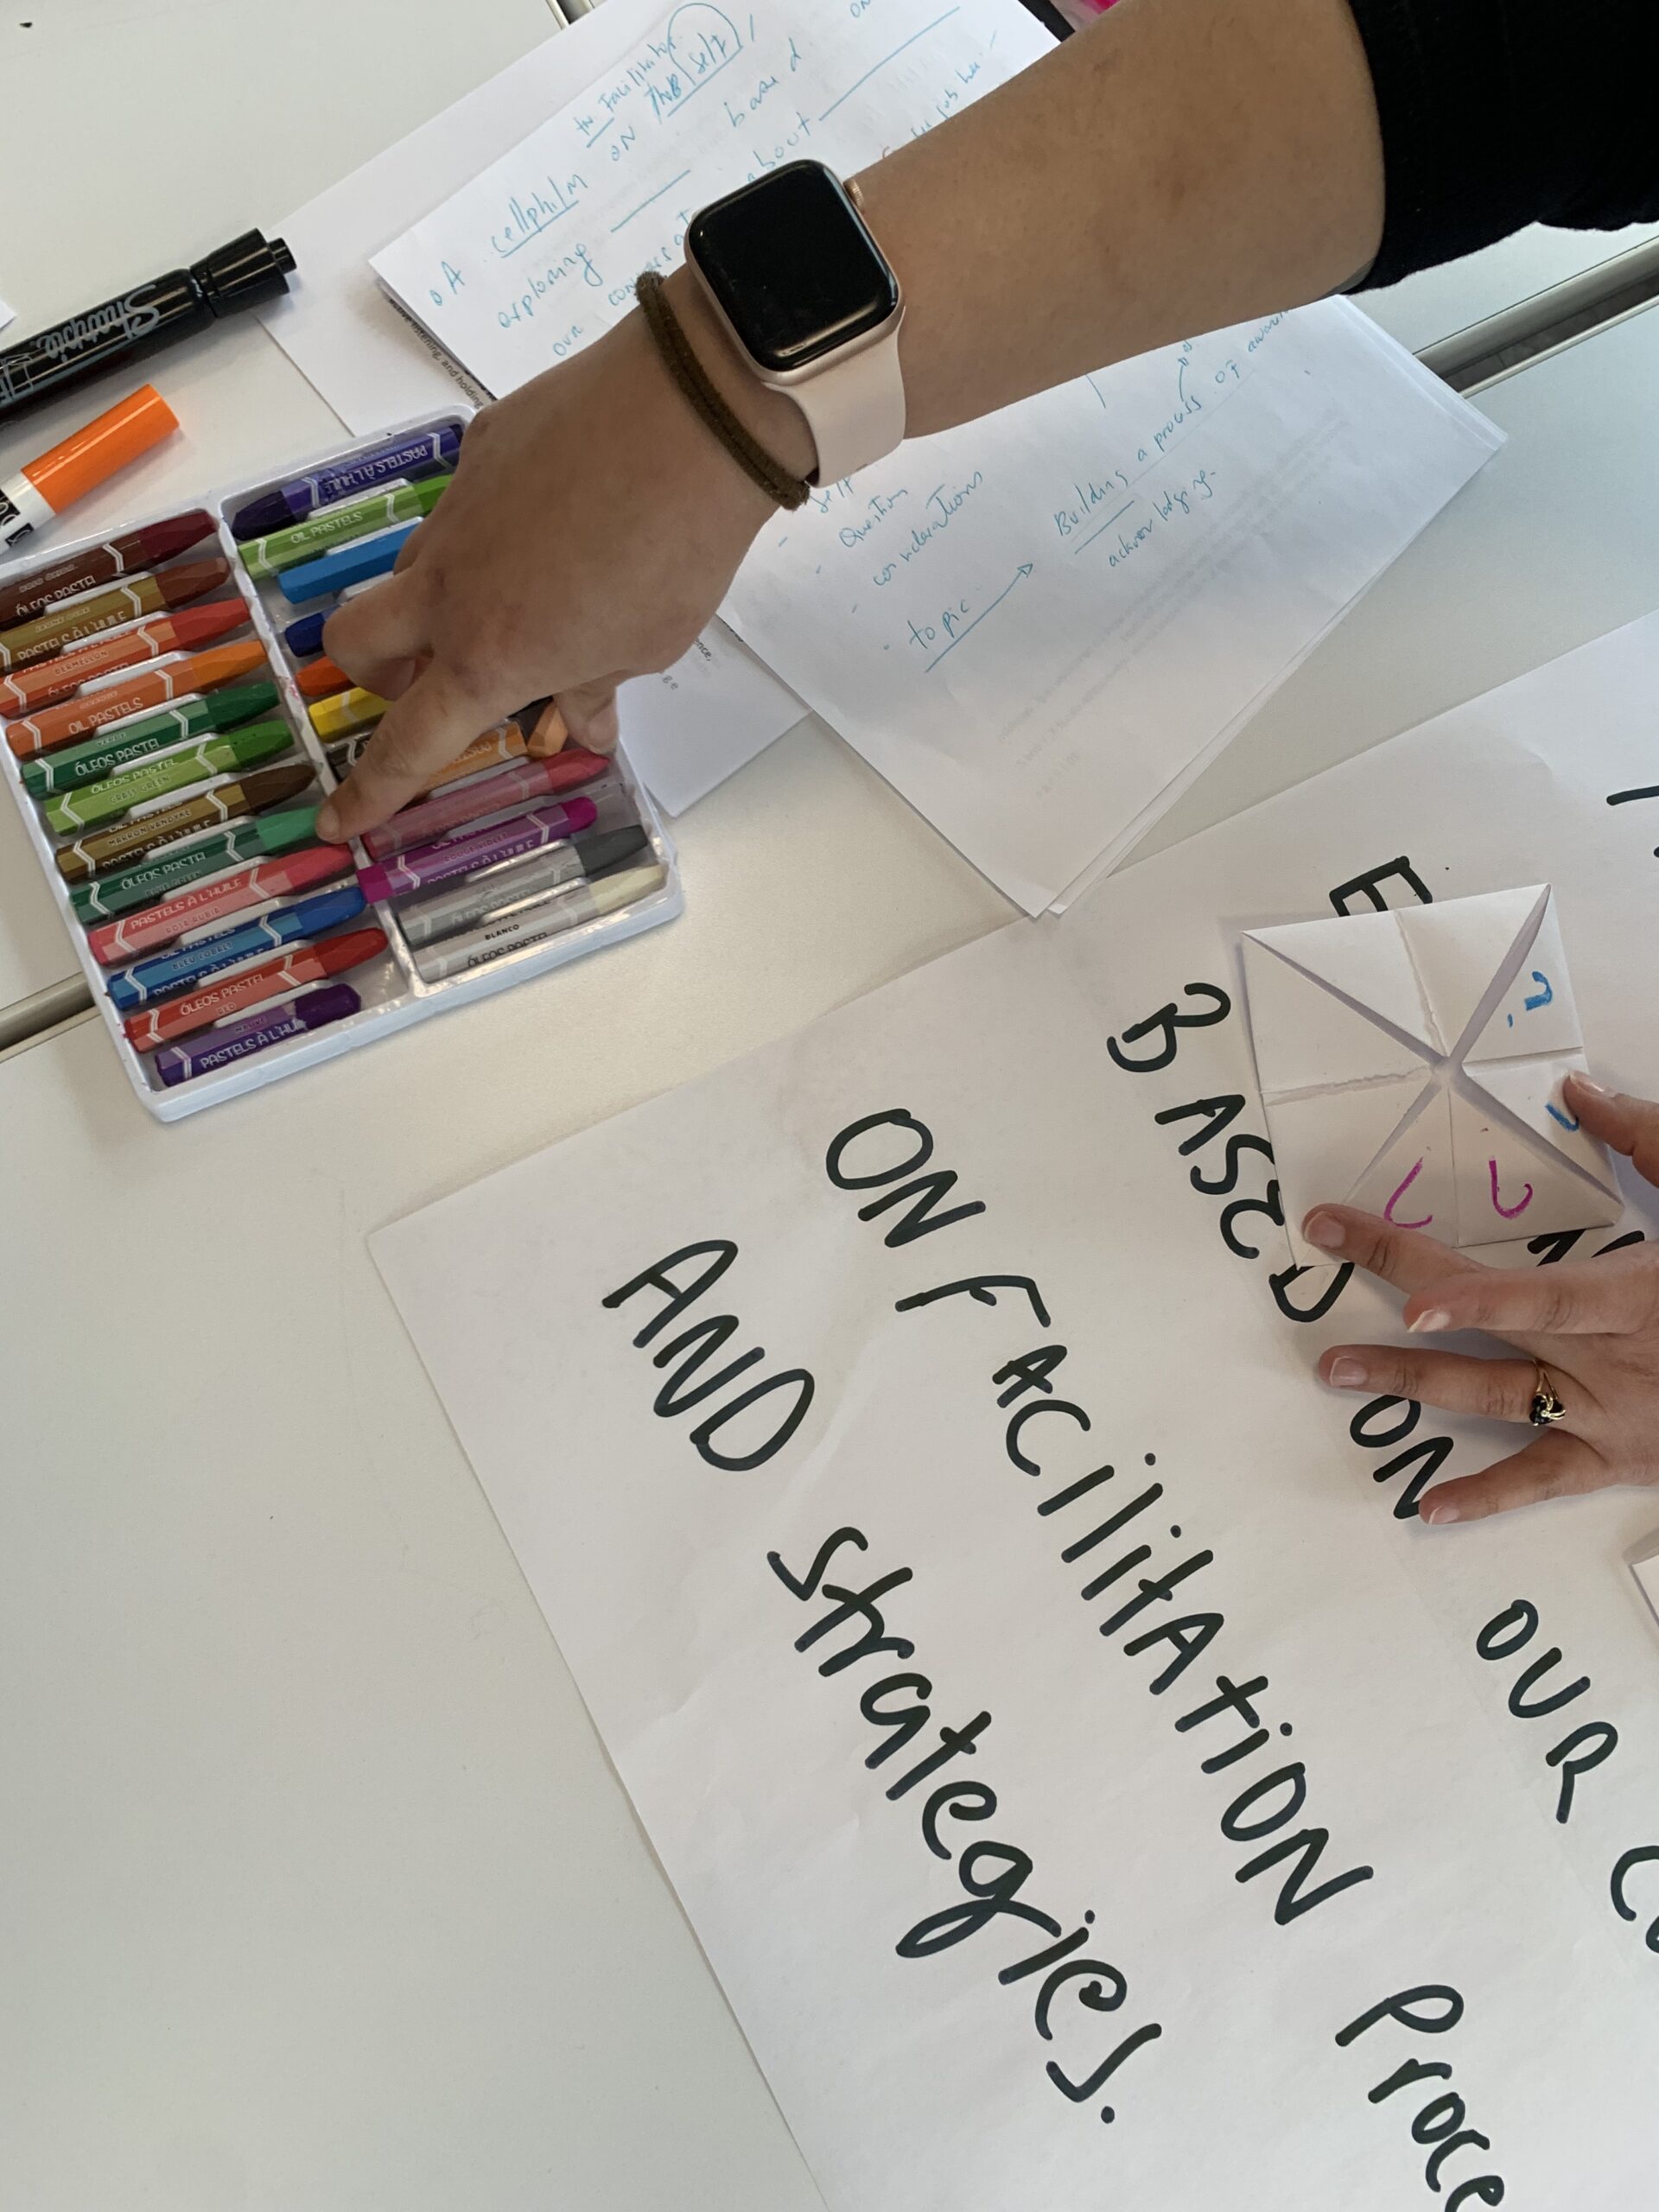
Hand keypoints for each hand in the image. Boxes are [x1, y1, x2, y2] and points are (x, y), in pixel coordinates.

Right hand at [315, 280, 798, 841]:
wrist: (690, 416)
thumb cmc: (675, 552)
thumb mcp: (644, 648)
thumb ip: (594, 687)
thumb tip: (580, 721)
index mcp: (486, 658)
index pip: (408, 744)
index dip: (370, 793)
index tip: (340, 823)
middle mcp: (449, 587)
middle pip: (356, 641)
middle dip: (378, 674)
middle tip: (430, 683)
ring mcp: (455, 512)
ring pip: (411, 570)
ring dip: (439, 603)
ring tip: (524, 598)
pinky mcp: (479, 449)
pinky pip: (465, 506)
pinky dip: (493, 533)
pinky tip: (559, 515)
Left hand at [1304, 1075, 1658, 1523]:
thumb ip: (1650, 1140)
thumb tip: (1577, 1090)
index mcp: (1639, 1298)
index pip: (1540, 1295)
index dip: (1475, 1299)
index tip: (1410, 1299)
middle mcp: (1616, 1362)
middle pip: (1495, 1333)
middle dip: (1404, 1297)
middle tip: (1327, 1268)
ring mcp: (1612, 1416)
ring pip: (1497, 1400)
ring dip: (1411, 1385)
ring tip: (1336, 1369)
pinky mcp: (1618, 1459)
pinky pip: (1545, 1481)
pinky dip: (1489, 1497)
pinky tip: (1431, 1508)